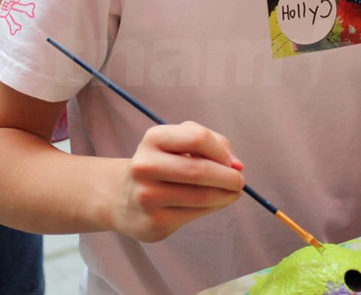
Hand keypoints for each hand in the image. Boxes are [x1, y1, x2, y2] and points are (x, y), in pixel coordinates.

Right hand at [109, 121, 244, 241]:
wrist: (120, 196)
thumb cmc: (159, 163)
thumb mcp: (175, 142)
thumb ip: (208, 144)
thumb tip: (236, 164)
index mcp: (153, 138)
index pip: (196, 138)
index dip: (220, 150)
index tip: (231, 160)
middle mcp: (146, 166)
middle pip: (199, 171)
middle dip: (228, 177)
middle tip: (240, 180)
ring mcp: (148, 196)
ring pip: (201, 196)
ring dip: (226, 195)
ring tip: (233, 192)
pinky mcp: (155, 222)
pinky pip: (195, 214)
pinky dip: (214, 207)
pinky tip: (217, 202)